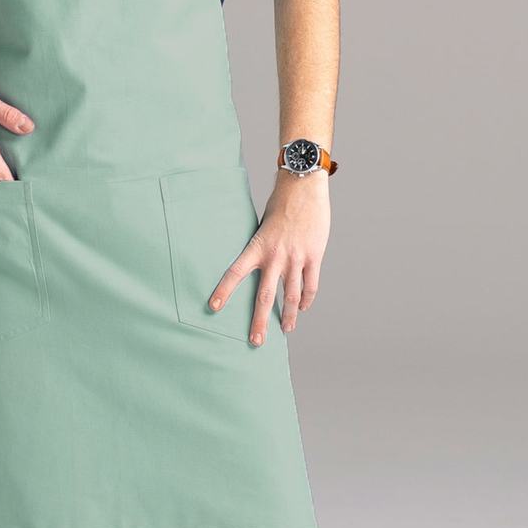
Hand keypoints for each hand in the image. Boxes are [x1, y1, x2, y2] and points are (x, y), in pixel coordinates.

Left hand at [209, 171, 330, 345]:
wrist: (304, 187)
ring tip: (284, 330)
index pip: (235, 272)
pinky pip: (310, 285)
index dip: (224, 291)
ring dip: (287, 316)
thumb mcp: (262, 225)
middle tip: (255, 341)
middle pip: (264, 296)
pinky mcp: (313, 256)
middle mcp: (275, 256)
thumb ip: (261, 246)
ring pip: (291, 297)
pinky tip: (302, 308)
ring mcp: (296, 258)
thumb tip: (257, 263)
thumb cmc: (280, 203)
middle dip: (259, 321)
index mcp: (257, 247)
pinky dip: (306, 299)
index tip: (213, 307)